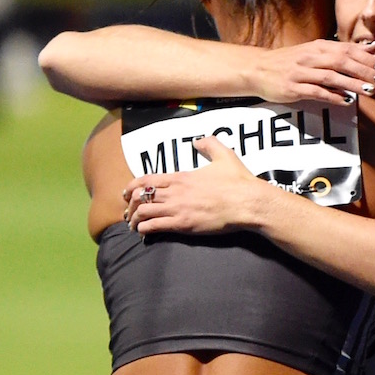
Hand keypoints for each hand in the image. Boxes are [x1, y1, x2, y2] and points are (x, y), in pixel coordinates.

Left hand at [122, 137, 261, 235]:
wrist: (247, 203)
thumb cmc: (238, 181)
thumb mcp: (224, 155)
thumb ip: (209, 145)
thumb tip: (198, 141)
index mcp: (181, 177)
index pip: (146, 179)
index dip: (132, 186)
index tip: (126, 192)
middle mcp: (175, 192)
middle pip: (140, 196)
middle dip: (130, 205)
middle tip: (128, 212)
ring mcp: (178, 209)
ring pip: (144, 212)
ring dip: (135, 220)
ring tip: (133, 226)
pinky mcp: (184, 224)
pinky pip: (155, 226)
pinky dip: (145, 229)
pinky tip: (143, 233)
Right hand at [249, 39, 374, 103]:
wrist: (258, 69)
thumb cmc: (289, 62)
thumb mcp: (314, 52)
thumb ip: (340, 52)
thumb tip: (370, 48)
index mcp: (318, 47)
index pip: (346, 50)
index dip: (366, 58)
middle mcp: (311, 57)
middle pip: (342, 61)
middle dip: (363, 70)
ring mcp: (301, 72)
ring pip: (331, 76)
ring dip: (352, 83)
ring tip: (368, 90)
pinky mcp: (294, 88)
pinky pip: (316, 92)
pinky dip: (333, 96)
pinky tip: (346, 101)